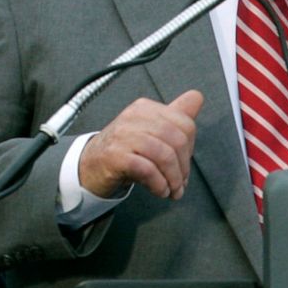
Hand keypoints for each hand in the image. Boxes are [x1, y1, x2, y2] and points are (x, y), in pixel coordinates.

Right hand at [78, 90, 202, 199]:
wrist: (90, 165)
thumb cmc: (125, 149)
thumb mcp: (150, 129)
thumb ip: (175, 115)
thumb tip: (196, 96)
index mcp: (146, 108)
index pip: (185, 124)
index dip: (190, 149)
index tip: (184, 164)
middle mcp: (134, 117)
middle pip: (177, 140)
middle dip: (183, 167)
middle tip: (180, 183)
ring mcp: (123, 135)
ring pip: (164, 155)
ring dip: (172, 179)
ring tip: (171, 190)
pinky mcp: (116, 155)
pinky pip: (148, 170)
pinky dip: (159, 185)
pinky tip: (159, 191)